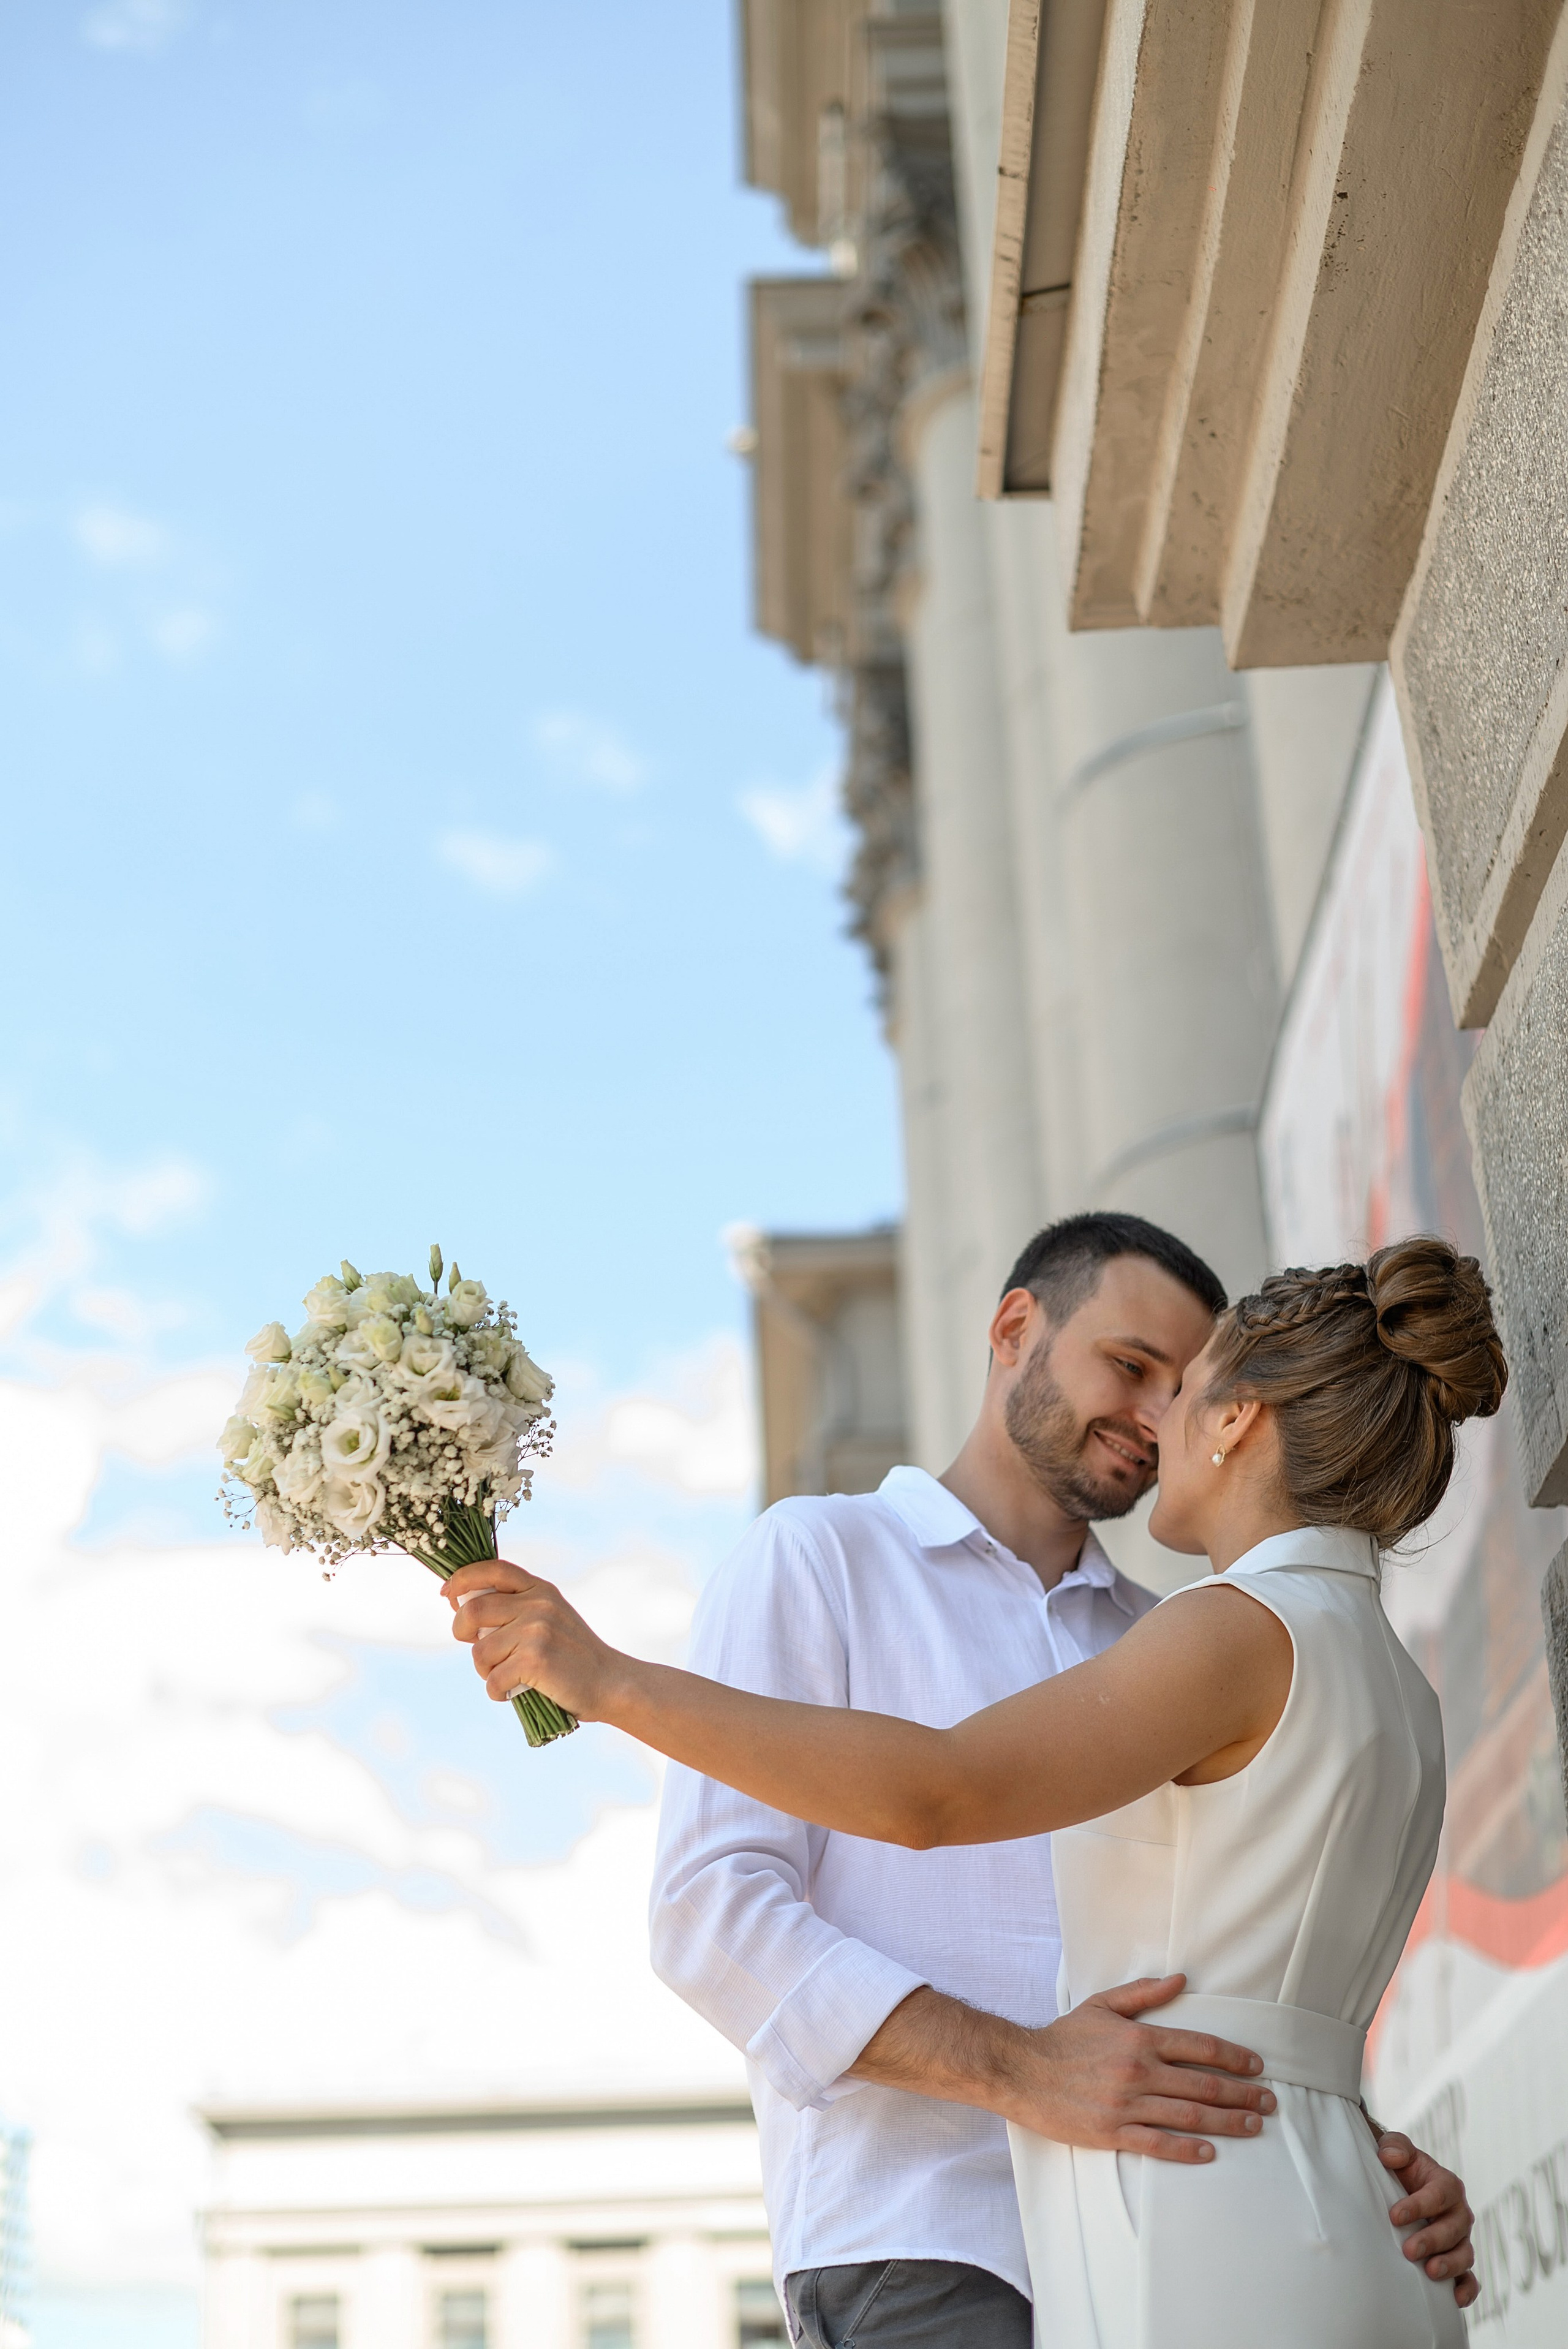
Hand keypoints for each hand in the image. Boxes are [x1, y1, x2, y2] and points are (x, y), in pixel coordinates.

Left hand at [445, 1558, 624, 1718]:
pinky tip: (512, 1693)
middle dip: (461, 1631)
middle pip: (473, 1610)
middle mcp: (538, 1604)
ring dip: (485, 1671)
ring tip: (506, 1677)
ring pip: (480, 1651)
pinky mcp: (535, 1659)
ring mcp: (537, 1630)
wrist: (610, 1683)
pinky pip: (493, 1679)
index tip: (448, 1594)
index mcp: (539, 1589)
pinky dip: (497, 1693)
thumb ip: (515, 1608)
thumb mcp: (549, 1617)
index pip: (492, 1569)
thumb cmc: (571, 1656)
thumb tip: (461, 1606)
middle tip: (472, 1645)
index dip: (462, 1578)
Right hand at [1015, 1975, 1274, 2161]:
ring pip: (1188, 2115)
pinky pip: (1157, 2143)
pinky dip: (1187, 2149)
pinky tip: (1210, 2152)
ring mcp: (1126, 2104)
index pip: (1199, 2046)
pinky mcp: (1112, 2132)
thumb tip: (1182, 1979)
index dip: (1233, 2057)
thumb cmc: (1063, 2038)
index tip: (1257, 2067)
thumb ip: (1144, 1993)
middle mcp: (1138, 2071)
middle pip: (1203, 2084)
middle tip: (1269, 2103)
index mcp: (1139, 2038)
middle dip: (1242, 2094)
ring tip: (1253, 2126)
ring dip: (1226, 2122)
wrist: (1021, 2070)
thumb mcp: (1102, 2005)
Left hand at [1377, 2132, 1477, 2307]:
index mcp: (1446, 2185)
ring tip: (1430, 2273)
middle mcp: (1459, 2214)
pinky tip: (1455, 2300)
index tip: (1394, 2216)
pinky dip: (1467, 2290)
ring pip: (1464, 2255)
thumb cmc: (1400, 2169)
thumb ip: (1395, 2146)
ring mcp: (1461, 2240)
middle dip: (1432, 2240)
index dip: (1418, 2206)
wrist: (1402, 2187)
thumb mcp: (1396, 2150)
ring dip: (1449, 2265)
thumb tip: (1390, 2157)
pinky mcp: (1458, 2262)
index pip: (1438, 2195)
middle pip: (1453, 2229)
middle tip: (1409, 2250)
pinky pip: (1470, 2279)